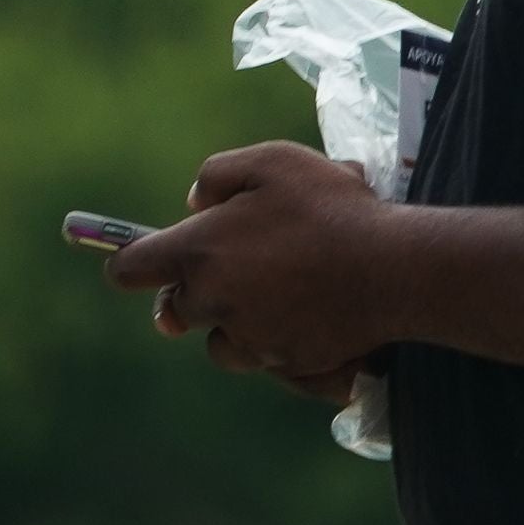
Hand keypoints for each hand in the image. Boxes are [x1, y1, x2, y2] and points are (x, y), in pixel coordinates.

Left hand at [104, 144, 397, 384]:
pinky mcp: (287, 363)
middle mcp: (214, 301)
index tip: (138, 262)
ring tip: (276, 295)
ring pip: (221, 343)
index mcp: (199, 250)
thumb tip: (195, 202)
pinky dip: (279, 342)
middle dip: (194, 293)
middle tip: (236, 267)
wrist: (395, 268)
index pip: (131, 269)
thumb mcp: (274, 161)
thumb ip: (218, 174)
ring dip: (234, 324)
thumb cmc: (332, 208)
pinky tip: (311, 315)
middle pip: (176, 311)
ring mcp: (251, 338)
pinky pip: (268, 359)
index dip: (128, 263)